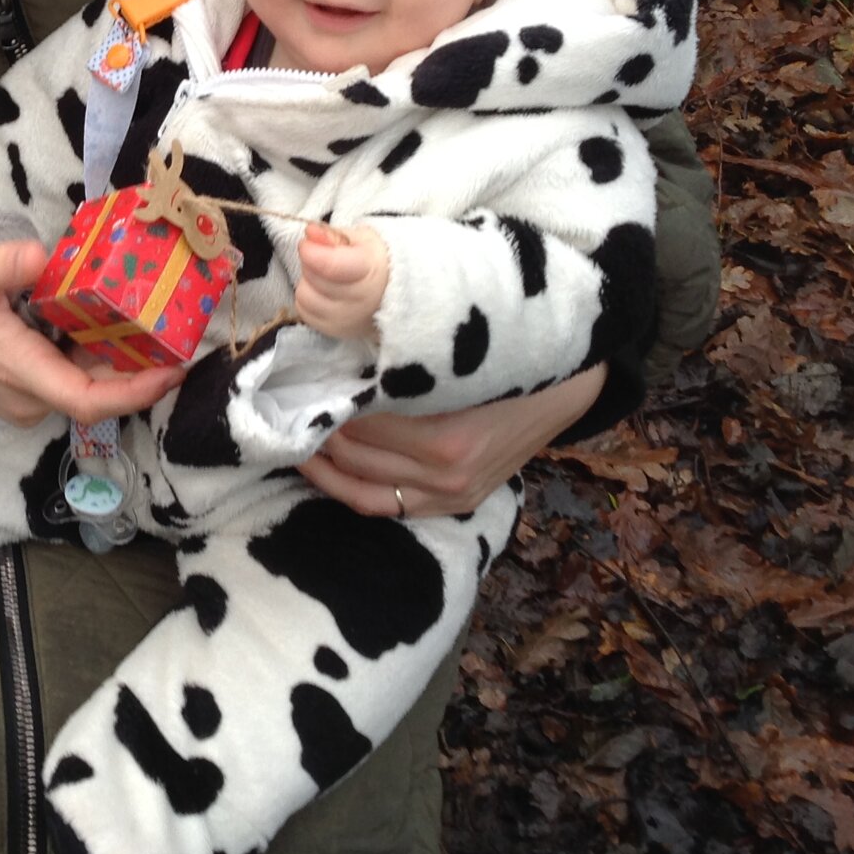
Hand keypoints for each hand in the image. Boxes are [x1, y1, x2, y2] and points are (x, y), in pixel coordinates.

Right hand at [0, 241, 184, 427]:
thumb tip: (41, 255)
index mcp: (15, 369)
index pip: (86, 400)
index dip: (136, 391)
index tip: (174, 369)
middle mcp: (25, 397)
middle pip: (98, 396)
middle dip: (143, 370)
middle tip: (181, 330)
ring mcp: (24, 400)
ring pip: (87, 391)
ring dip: (124, 365)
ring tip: (160, 324)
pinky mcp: (23, 393)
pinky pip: (72, 383)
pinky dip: (99, 360)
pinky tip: (118, 327)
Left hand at [293, 222, 388, 341]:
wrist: (396, 294)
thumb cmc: (376, 261)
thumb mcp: (361, 239)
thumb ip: (333, 235)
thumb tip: (310, 232)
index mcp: (371, 271)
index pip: (331, 267)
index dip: (312, 252)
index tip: (308, 241)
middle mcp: (361, 301)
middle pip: (314, 279)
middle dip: (312, 262)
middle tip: (325, 256)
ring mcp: (348, 319)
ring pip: (305, 296)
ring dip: (309, 282)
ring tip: (326, 276)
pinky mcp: (335, 331)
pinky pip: (305, 311)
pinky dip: (309, 299)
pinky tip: (324, 292)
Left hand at [299, 362, 605, 517]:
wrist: (569, 383)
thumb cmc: (506, 354)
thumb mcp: (452, 352)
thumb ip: (397, 360)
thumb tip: (333, 349)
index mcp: (445, 436)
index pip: (357, 424)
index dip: (320, 400)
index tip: (294, 376)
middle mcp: (446, 475)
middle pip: (354, 455)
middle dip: (314, 428)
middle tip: (284, 401)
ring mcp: (451, 494)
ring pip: (361, 486)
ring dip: (322, 461)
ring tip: (293, 432)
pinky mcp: (456, 504)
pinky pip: (386, 504)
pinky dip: (349, 487)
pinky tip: (324, 466)